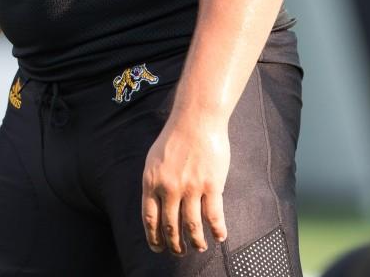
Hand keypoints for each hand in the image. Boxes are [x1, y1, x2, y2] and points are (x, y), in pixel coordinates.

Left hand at [141, 113, 229, 254]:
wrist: (197, 117)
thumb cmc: (176, 136)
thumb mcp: (155, 159)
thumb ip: (155, 182)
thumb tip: (155, 205)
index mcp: (152, 181)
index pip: (150, 219)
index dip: (154, 239)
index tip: (159, 249)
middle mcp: (169, 188)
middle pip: (170, 227)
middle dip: (175, 245)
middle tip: (180, 252)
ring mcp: (191, 187)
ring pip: (192, 227)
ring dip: (196, 242)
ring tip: (200, 247)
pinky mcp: (211, 184)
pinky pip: (214, 216)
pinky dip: (217, 230)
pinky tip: (220, 236)